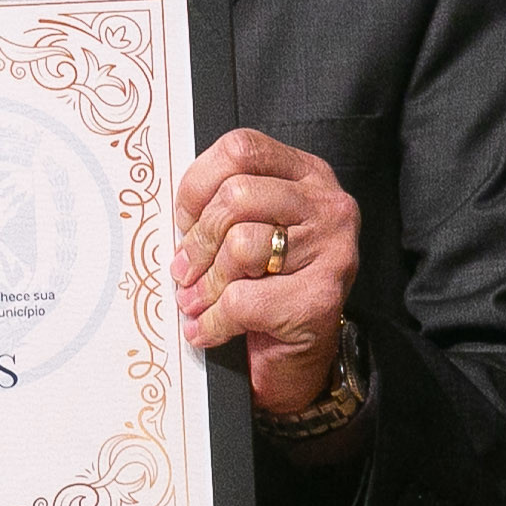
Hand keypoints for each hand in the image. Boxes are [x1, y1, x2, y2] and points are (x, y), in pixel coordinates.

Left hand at [171, 127, 358, 417]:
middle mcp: (328, 204)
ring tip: (196, 302)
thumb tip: (173, 218)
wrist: (299, 356)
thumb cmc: (267, 286)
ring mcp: (332, 249)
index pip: (241, 149)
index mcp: (305, 175)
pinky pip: (244, 299)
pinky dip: (213, 321)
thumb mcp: (249, 230)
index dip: (199, 184)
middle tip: (184, 270)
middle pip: (237, 195)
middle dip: (198, 240)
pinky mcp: (322, 297)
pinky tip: (208, 329)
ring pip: (241, 245)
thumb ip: (222, 208)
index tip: (185, 221)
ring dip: (206, 284)